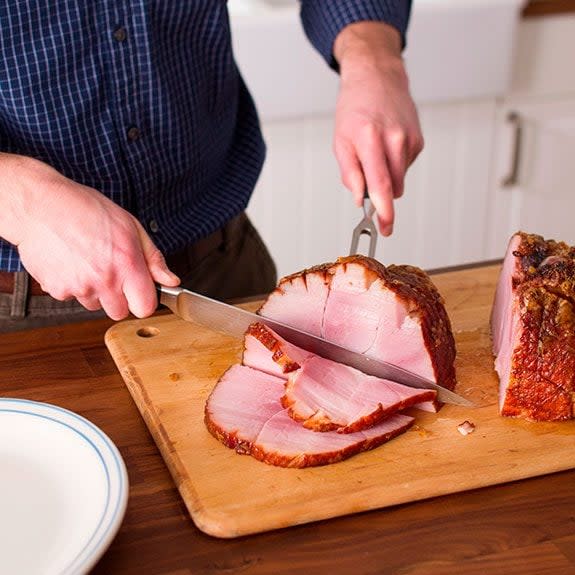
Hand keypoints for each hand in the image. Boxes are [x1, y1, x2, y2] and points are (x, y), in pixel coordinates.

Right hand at [0, 154, 178, 319]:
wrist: (40, 205)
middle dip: (119, 298)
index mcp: (127, 264)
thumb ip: (153, 258)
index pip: (145, 308)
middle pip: (120, 312)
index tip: (140, 290)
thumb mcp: (130, 226)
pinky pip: (71, 297)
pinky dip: (72, 285)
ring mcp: (79, 287)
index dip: (144, 300)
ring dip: (95, 291)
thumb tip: (171, 280)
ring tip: (88, 262)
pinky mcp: (57, 290)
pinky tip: (71, 263)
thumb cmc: (85, 210)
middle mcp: (105, 280)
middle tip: (111, 273)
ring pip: (95, 305)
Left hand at [333, 21, 423, 235]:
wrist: (377, 77)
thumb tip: (360, 198)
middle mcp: (394, 139)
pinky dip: (395, 165)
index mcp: (370, 139)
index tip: (386, 227)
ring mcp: (410, 140)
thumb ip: (350, 173)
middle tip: (368, 187)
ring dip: (388, 179)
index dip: (384, 210)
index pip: (380, 183)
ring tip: (375, 155)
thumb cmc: (355, 108)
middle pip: (394, 187)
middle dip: (382, 196)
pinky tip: (387, 146)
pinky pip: (406, 167)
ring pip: (400, 180)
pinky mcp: (419, 141)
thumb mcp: (340, 141)